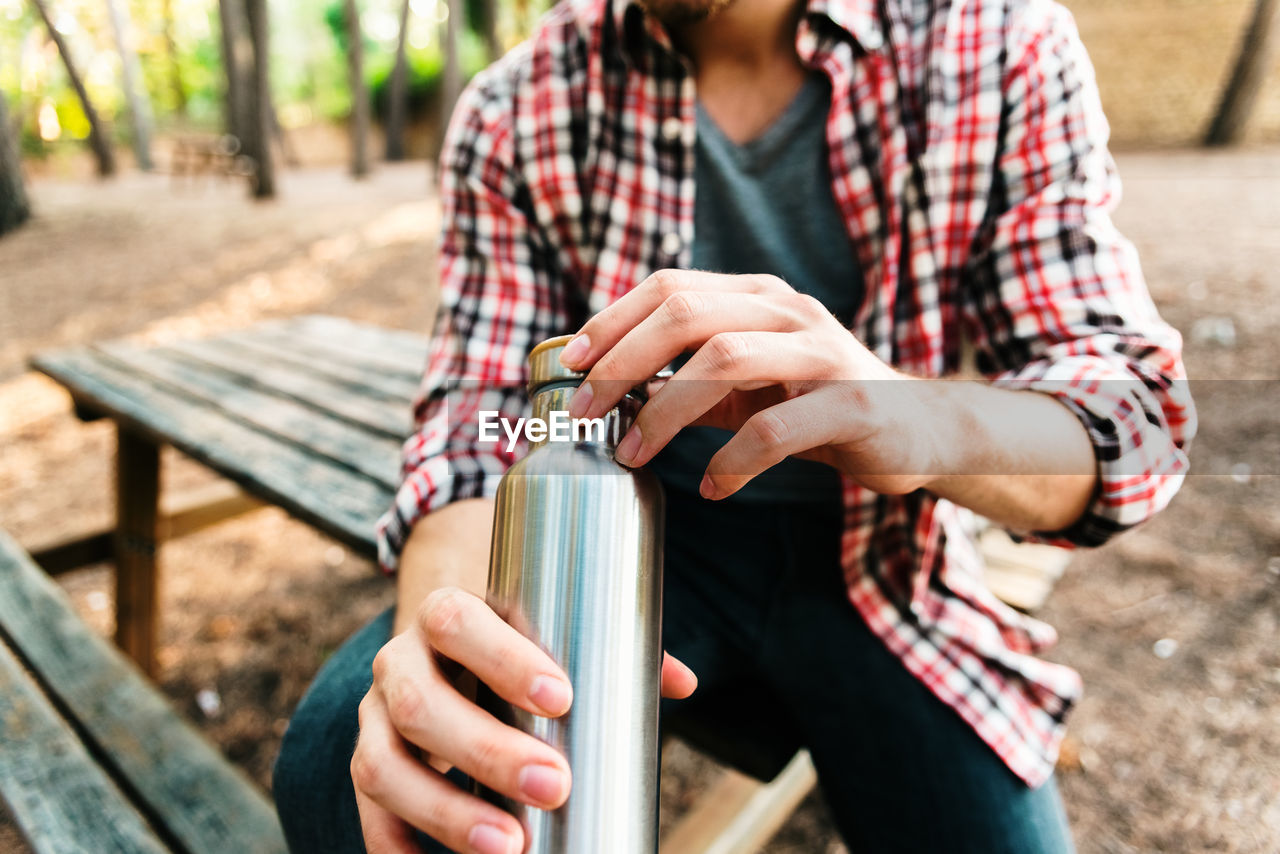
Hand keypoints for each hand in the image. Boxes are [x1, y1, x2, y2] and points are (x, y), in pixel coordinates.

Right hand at [351, 586, 697, 853]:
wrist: (444, 642)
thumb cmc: (514, 643)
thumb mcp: (552, 629)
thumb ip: (615, 649)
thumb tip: (682, 683)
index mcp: (445, 613)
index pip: (457, 621)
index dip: (504, 659)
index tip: (563, 698)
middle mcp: (400, 662)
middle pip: (419, 702)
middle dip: (486, 750)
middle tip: (554, 784)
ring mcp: (375, 718)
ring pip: (383, 765)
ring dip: (445, 811)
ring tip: (509, 847)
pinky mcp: (369, 767)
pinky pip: (370, 814)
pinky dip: (397, 848)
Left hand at [561, 269, 947, 497]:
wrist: (920, 428)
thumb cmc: (819, 405)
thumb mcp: (749, 385)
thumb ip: (690, 383)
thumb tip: (611, 397)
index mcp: (757, 297)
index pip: (671, 287)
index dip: (613, 321)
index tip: (571, 364)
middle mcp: (787, 311)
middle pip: (687, 313)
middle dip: (623, 361)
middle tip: (584, 411)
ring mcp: (822, 353)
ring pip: (724, 359)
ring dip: (663, 410)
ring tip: (631, 454)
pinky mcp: (851, 403)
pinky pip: (776, 430)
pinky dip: (732, 462)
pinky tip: (712, 488)